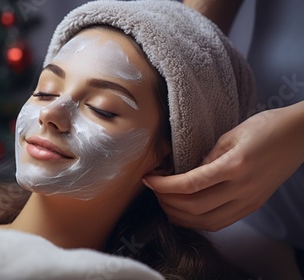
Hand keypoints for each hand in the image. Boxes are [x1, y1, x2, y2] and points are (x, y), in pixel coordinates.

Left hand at [143, 101, 303, 230]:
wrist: (300, 136)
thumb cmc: (266, 127)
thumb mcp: (231, 134)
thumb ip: (207, 156)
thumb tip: (185, 174)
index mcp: (235, 165)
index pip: (190, 184)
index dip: (164, 185)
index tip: (148, 180)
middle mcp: (242, 188)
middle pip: (195, 208)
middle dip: (167, 202)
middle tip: (153, 190)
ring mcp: (249, 201)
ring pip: (207, 222)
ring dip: (180, 216)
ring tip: (164, 203)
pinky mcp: (253, 206)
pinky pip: (221, 222)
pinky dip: (198, 221)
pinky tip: (185, 212)